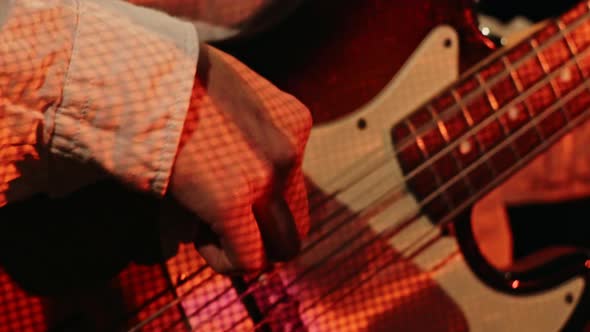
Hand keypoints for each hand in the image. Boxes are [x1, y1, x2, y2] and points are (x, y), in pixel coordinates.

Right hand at [168, 44, 311, 273]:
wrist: (137, 73)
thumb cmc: (171, 80)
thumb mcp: (230, 93)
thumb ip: (249, 128)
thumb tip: (235, 168)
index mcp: (293, 121)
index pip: (294, 185)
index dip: (260, 201)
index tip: (223, 189)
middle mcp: (289, 151)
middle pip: (296, 224)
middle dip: (261, 233)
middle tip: (222, 221)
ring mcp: (265, 179)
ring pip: (281, 248)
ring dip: (243, 247)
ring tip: (204, 222)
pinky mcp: (232, 202)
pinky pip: (247, 261)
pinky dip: (222, 258)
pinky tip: (194, 230)